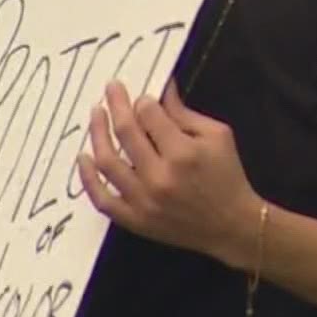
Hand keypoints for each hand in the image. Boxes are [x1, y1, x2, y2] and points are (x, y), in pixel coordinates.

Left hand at [80, 81, 263, 265]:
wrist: (232, 226)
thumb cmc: (228, 177)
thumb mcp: (218, 136)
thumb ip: (185, 113)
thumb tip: (161, 90)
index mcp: (183, 153)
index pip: (149, 115)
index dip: (143, 101)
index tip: (142, 97)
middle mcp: (159, 177)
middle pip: (126, 132)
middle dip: (116, 105)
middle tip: (110, 90)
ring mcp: (143, 201)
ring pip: (108, 162)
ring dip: (97, 134)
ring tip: (96, 115)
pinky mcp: (135, 220)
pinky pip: (102, 199)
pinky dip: (88, 178)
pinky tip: (84, 158)